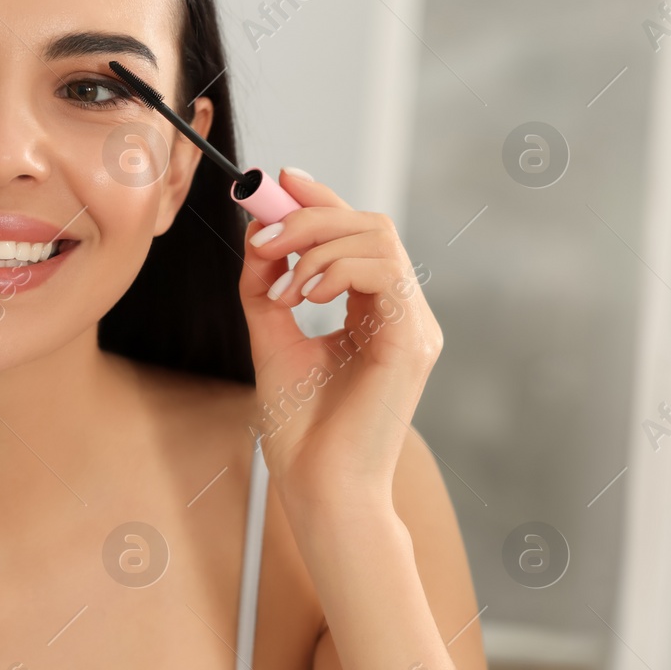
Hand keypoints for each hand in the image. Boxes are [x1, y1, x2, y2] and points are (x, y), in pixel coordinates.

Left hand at [237, 168, 441, 515]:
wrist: (319, 488)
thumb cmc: (301, 433)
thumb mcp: (272, 341)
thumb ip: (266, 289)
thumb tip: (256, 235)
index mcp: (373, 313)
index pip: (356, 236)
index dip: (320, 200)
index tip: (278, 181)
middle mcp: (400, 314)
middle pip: (370, 225)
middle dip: (310, 216)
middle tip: (263, 237)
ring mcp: (413, 326)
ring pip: (379, 238)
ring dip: (317, 246)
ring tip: (282, 288)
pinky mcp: (413, 342)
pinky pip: (384, 271)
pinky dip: (336, 269)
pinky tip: (304, 297)